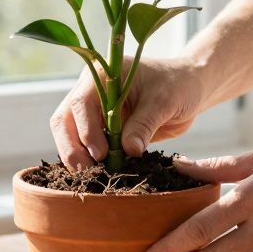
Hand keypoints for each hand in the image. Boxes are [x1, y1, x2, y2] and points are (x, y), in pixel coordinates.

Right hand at [50, 56, 209, 168]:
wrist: (188, 87)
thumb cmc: (177, 85)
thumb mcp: (164, 102)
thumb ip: (144, 125)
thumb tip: (128, 151)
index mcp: (103, 75)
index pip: (81, 103)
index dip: (86, 130)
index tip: (101, 153)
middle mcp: (91, 90)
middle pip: (64, 119)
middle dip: (71, 147)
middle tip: (88, 171)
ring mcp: (94, 110)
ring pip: (69, 134)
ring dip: (76, 156)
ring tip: (93, 176)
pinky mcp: (101, 128)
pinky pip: (85, 145)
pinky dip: (88, 160)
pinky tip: (99, 174)